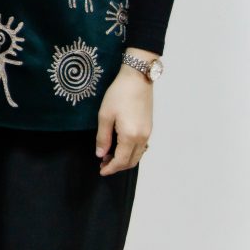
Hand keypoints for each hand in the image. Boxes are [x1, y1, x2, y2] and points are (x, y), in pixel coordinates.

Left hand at [95, 57, 154, 174]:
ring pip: (137, 155)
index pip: (121, 161)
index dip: (110, 168)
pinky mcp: (149, 128)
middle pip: (131, 161)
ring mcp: (148, 133)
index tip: (101, 171)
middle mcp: (142, 138)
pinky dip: (131, 152)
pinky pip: (141, 147)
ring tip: (109, 156)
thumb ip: (103, 137)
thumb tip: (101, 154)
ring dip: (124, 159)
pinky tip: (120, 147)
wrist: (137, 79)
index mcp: (130, 137)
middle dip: (117, 166)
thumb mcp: (105, 116)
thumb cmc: (118, 94)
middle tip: (102, 163)